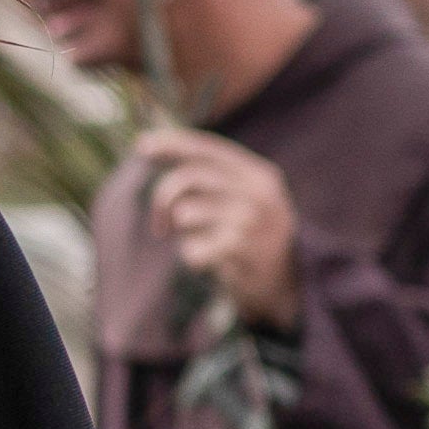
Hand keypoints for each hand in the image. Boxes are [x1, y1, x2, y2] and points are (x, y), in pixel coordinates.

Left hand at [135, 127, 305, 325]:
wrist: (287, 284)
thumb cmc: (253, 237)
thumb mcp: (244, 198)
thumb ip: (208, 176)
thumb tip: (151, 146)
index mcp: (258, 174)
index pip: (208, 149)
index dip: (173, 145)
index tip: (141, 146)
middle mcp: (256, 192)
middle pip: (189, 178)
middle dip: (163, 199)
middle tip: (160, 225)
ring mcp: (249, 220)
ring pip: (185, 213)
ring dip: (181, 232)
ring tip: (199, 244)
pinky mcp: (239, 250)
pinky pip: (191, 248)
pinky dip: (192, 256)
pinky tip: (209, 262)